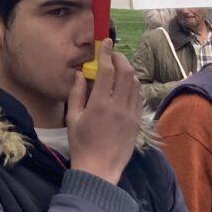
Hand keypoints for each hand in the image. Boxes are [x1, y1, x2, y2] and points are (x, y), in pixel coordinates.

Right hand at [66, 50, 140, 183]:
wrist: (100, 169)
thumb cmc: (81, 144)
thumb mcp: (72, 118)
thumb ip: (76, 93)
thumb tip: (80, 73)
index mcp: (99, 104)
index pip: (106, 70)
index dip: (106, 53)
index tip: (105, 42)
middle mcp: (118, 106)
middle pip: (126, 72)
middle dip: (120, 58)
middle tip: (112, 54)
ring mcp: (131, 113)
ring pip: (135, 83)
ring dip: (128, 71)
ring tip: (119, 68)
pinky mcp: (138, 121)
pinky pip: (139, 96)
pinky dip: (134, 85)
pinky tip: (126, 85)